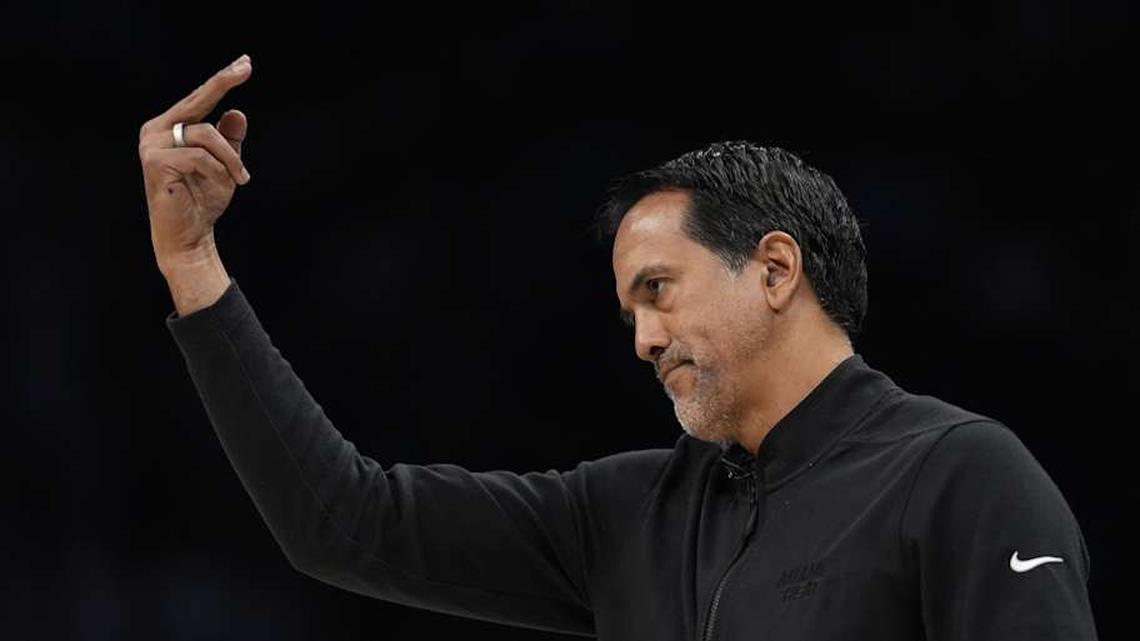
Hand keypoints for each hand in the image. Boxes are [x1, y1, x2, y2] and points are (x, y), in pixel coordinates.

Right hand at [138, 54, 252, 271]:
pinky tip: (221, 186)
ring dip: (231, 159)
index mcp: (169, 127)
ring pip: (208, 135)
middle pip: (198, 102)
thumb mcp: (224, 166)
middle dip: (222, 82)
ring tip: (239, 179)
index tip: (244, 63)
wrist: (189, 236)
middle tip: (246, 67)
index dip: (220, 80)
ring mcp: (152, 145)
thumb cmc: (203, 201)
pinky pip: (201, 157)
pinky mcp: (155, 162)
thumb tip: (236, 112)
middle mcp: (155, 130)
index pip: (198, 99)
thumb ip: (229, 141)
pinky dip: (218, 171)